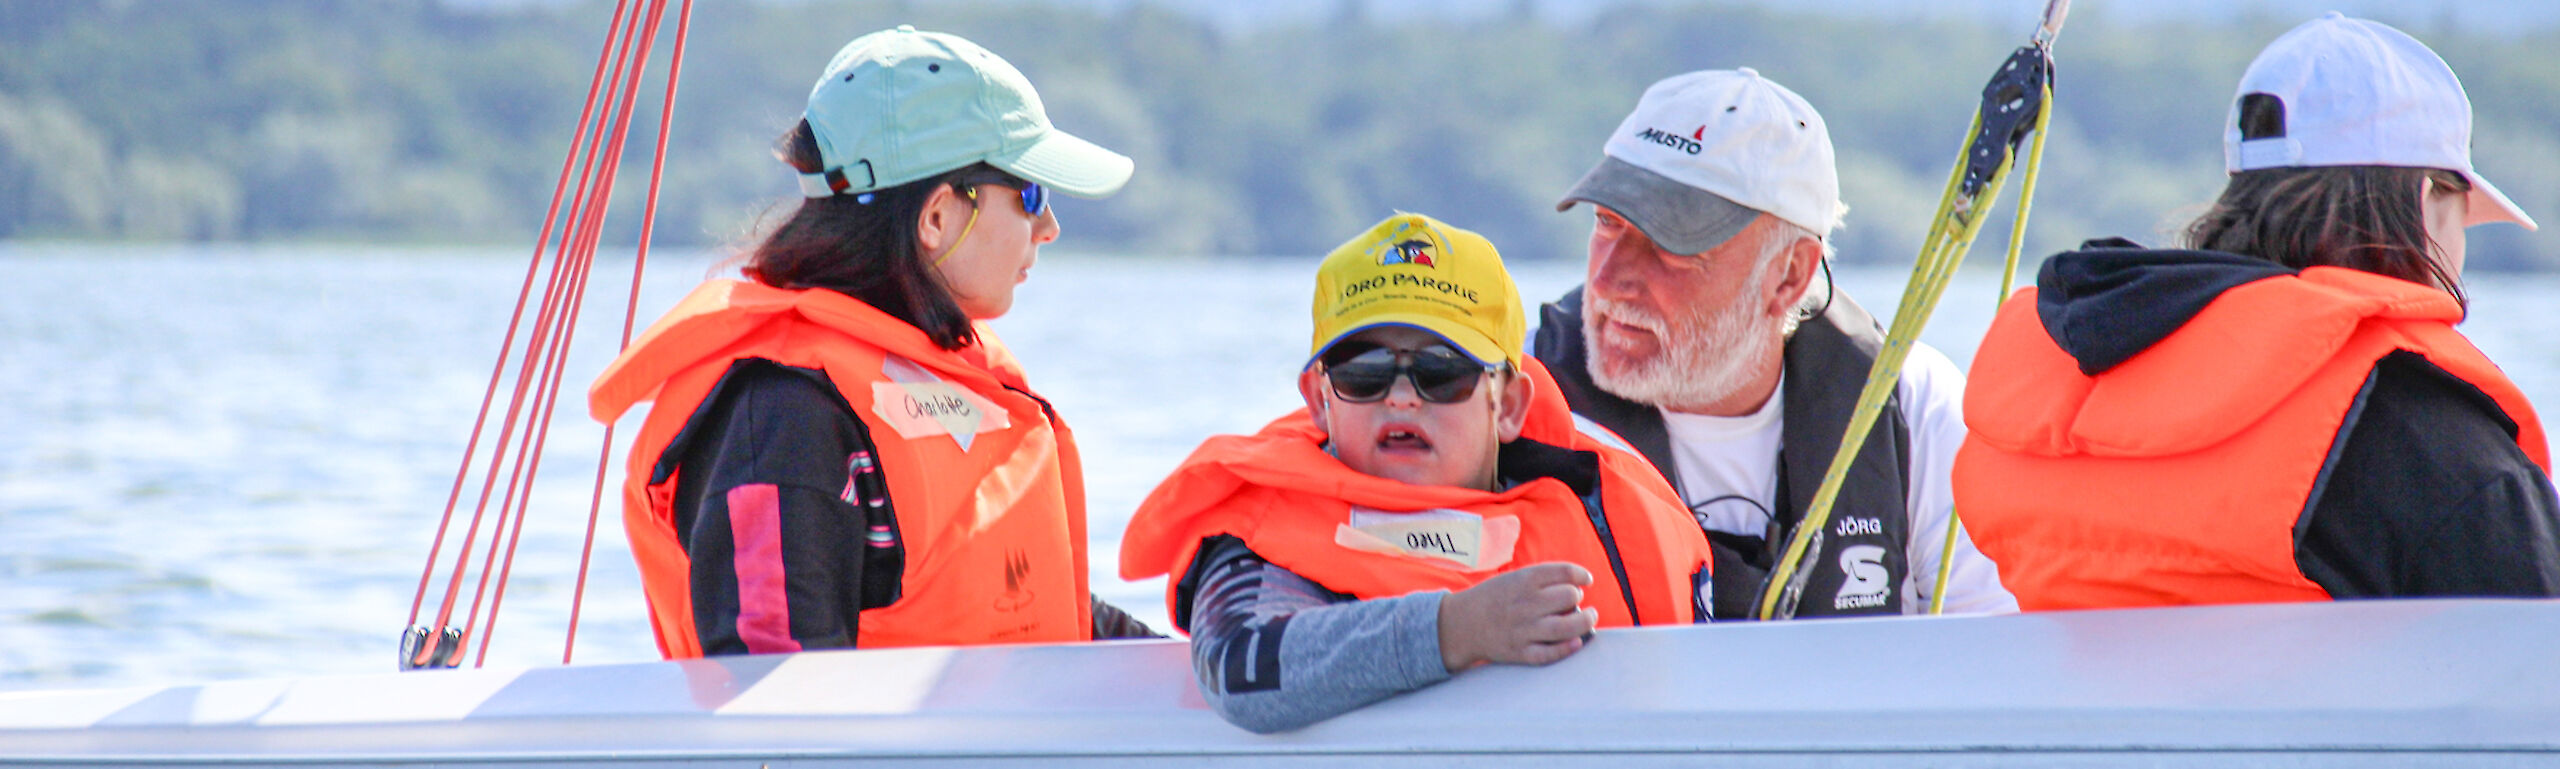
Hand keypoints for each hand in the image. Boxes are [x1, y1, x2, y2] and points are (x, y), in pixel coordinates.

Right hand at [1436, 562, 1597, 672]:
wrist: (1461, 624)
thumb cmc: (1494, 599)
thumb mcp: (1514, 578)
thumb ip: (1544, 580)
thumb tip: (1579, 586)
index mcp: (1523, 580)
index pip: (1565, 573)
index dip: (1581, 575)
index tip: (1586, 580)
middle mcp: (1525, 604)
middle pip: (1570, 597)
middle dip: (1577, 598)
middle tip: (1572, 601)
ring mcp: (1524, 630)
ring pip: (1568, 626)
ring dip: (1585, 622)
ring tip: (1588, 618)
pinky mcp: (1521, 653)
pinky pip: (1551, 653)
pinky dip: (1568, 648)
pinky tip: (1575, 641)